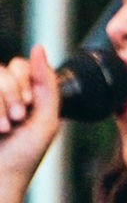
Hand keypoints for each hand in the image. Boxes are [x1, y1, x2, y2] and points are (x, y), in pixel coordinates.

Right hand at [0, 46, 59, 192]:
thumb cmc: (24, 156)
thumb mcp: (46, 119)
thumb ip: (46, 83)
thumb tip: (39, 47)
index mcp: (22, 93)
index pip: (20, 65)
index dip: (24, 81)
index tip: (27, 106)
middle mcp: (1, 94)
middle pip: (2, 70)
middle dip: (11, 94)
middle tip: (17, 119)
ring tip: (3, 128)